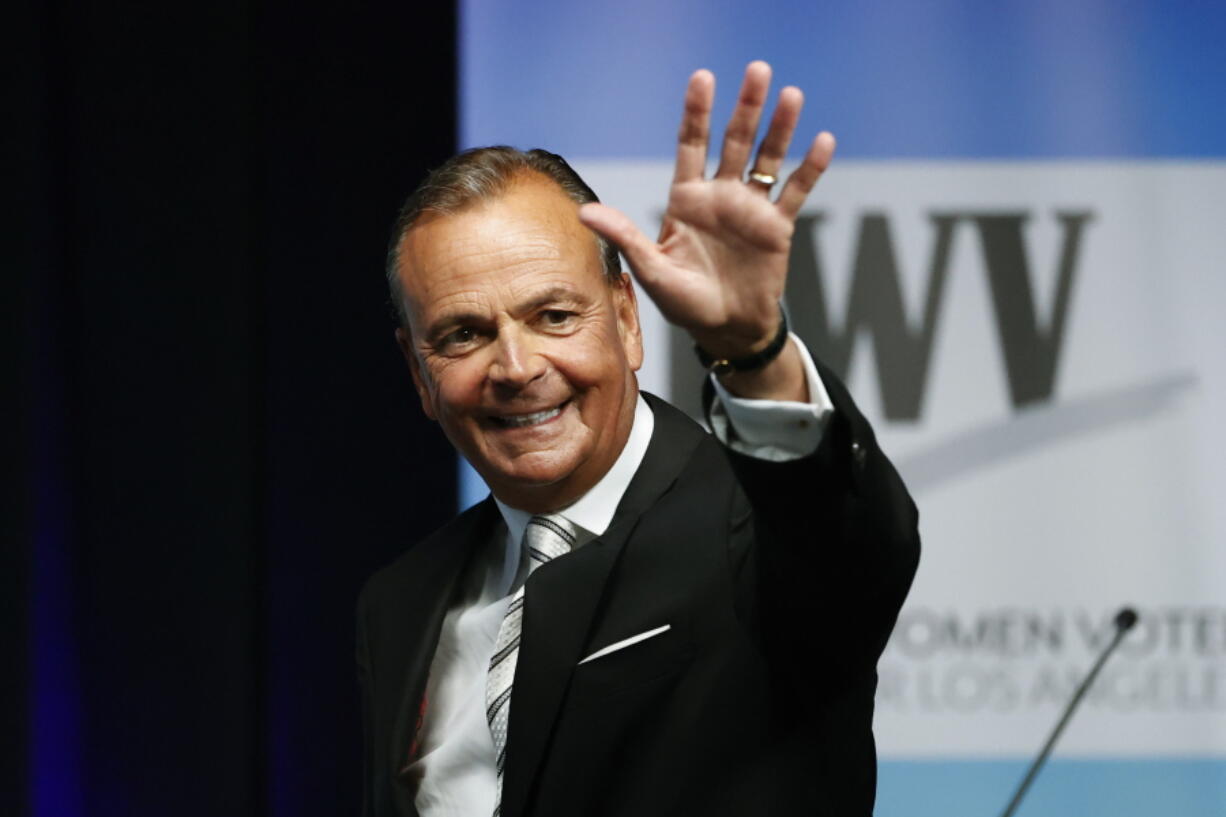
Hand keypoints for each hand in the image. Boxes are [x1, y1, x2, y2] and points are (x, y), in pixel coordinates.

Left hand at [578, 60, 834, 362]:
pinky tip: (823, 141)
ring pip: (768, 158)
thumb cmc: (685, 303)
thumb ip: (625, 236)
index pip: (691, 146)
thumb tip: (585, 212)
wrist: (727, 330)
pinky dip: (810, 168)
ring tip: (791, 96)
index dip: (697, 112)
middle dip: (746, 107)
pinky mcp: (777, 226)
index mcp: (686, 200)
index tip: (703, 78)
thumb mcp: (651, 271)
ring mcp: (750, 208)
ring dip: (780, 128)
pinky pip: (796, 191)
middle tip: (757, 70)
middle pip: (735, 141)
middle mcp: (720, 196)